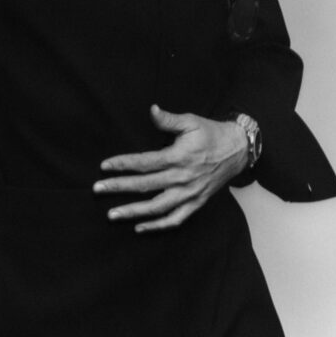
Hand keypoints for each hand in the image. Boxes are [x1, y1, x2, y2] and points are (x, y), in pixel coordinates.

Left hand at [93, 105, 248, 231]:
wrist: (238, 150)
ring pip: (157, 208)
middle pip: (146, 186)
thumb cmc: (211, 133)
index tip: (104, 166)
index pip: (145, 163)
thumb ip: (168, 119)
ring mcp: (190, 194)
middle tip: (97, 189)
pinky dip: (157, 226)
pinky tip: (139, 227)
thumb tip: (151, 110)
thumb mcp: (191, 121)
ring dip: (133, 212)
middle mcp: (183, 178)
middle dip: (119, 188)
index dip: (123, 164)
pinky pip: (175, 220)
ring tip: (112, 214)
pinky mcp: (196, 203)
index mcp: (179, 157)